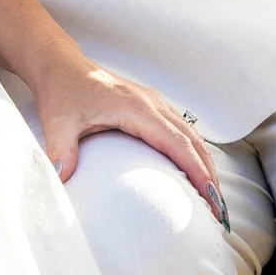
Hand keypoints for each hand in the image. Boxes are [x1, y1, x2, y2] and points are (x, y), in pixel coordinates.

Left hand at [21, 55, 226, 225]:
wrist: (60, 64)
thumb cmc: (61, 90)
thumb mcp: (56, 121)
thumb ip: (60, 149)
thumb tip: (61, 178)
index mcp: (137, 109)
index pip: (179, 144)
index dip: (198, 172)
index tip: (211, 199)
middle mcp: (153, 104)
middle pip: (194, 142)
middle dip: (210, 176)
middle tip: (219, 211)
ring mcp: (154, 103)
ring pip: (192, 135)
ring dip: (205, 164)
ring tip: (212, 198)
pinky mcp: (150, 106)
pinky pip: (181, 130)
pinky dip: (194, 152)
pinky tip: (193, 172)